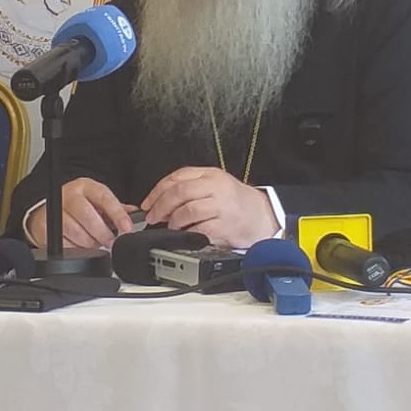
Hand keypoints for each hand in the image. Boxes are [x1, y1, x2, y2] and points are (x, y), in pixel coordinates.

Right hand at [26, 178, 134, 250]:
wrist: (48, 207)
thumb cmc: (77, 203)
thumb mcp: (96, 200)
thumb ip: (115, 207)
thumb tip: (135, 214)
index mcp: (85, 187)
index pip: (104, 199)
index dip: (118, 215)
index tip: (127, 227)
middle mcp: (69, 196)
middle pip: (89, 217)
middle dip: (103, 234)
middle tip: (111, 241)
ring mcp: (55, 211)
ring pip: (77, 234)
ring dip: (90, 243)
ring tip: (94, 241)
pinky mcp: (45, 227)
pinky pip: (65, 244)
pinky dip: (76, 248)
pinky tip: (80, 243)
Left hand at [142, 166, 278, 247]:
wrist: (263, 216)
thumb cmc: (236, 203)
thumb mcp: (216, 186)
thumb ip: (192, 188)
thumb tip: (161, 201)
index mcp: (211, 175)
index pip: (178, 177)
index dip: (158, 190)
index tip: (148, 203)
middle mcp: (216, 187)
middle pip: (179, 192)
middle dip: (161, 206)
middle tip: (153, 217)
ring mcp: (222, 205)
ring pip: (187, 210)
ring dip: (173, 221)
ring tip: (171, 227)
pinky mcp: (225, 224)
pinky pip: (200, 229)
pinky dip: (188, 233)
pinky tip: (186, 235)